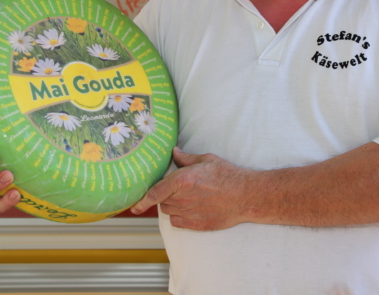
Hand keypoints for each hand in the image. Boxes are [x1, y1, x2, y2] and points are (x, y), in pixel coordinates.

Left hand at [130, 147, 254, 230]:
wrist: (245, 196)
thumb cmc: (228, 176)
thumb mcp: (206, 160)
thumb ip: (186, 158)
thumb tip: (174, 152)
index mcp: (182, 180)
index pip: (155, 192)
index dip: (141, 201)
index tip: (133, 208)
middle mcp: (182, 198)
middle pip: (162, 201)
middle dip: (167, 195)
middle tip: (182, 189)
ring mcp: (189, 214)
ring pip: (169, 211)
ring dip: (173, 205)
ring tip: (190, 198)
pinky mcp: (196, 225)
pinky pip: (177, 222)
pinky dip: (179, 217)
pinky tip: (192, 209)